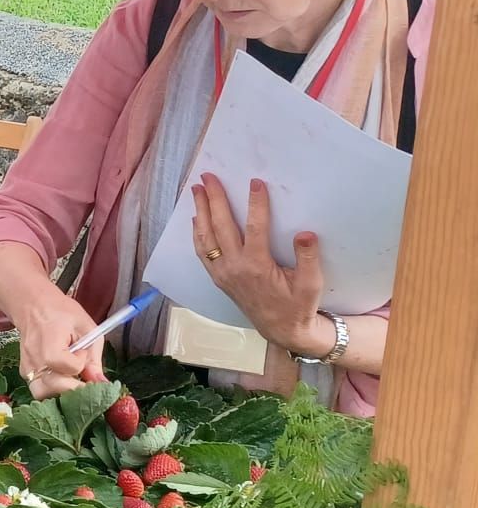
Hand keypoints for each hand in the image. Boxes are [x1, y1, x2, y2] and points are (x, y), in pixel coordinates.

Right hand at [16, 289, 108, 399]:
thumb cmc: (62, 313)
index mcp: (49, 341)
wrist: (34, 306)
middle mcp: (34, 357)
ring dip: (61, 393)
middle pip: (54, 386)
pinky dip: (52, 389)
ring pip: (42, 394)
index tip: (82, 351)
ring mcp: (26, 366)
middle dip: (75, 387)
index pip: (68, 366)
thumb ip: (94, 358)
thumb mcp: (86, 329)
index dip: (80, 362)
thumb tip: (102, 384)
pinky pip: (39, 389)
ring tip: (72, 381)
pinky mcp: (25, 372)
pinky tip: (62, 378)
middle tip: (86, 379)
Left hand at [191, 174, 326, 356]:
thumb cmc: (299, 305)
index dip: (256, 204)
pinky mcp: (218, 278)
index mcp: (257, 266)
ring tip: (195, 190)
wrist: (281, 330)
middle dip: (214, 199)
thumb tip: (306, 233)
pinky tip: (196, 219)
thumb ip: (308, 258)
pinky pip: (202, 252)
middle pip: (220, 227)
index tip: (255, 182)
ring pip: (205, 238)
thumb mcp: (311, 284)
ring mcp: (222, 273)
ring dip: (200, 212)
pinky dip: (197, 233)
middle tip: (207, 177)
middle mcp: (234, 268)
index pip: (255, 228)